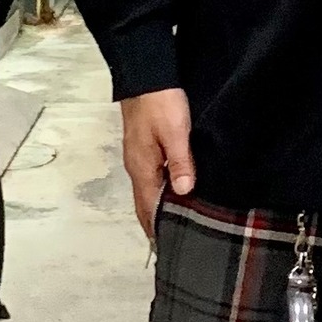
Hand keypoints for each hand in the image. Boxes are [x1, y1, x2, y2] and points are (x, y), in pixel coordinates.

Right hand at [121, 88, 195, 238]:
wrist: (145, 72)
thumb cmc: (160, 102)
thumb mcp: (175, 131)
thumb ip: (180, 162)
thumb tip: (184, 193)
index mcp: (142, 168)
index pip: (147, 208)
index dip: (156, 228)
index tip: (167, 248)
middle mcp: (137, 166)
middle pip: (145, 201)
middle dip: (158, 221)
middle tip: (177, 238)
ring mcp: (139, 155)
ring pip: (149, 188)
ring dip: (160, 204)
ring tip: (179, 219)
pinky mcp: (145, 144)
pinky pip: (152, 174)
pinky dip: (161, 187)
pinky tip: (175, 187)